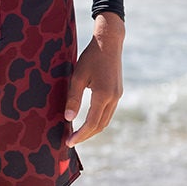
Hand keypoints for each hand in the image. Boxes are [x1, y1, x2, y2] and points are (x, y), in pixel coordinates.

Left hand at [65, 13, 124, 145]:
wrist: (110, 43)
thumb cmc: (91, 58)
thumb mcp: (77, 77)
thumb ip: (73, 99)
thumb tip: (68, 118)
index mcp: (103, 95)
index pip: (91, 123)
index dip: (80, 135)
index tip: (68, 142)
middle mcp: (114, 98)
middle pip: (100, 125)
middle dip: (86, 135)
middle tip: (71, 141)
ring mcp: (118, 96)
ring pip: (106, 120)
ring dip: (93, 129)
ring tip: (78, 133)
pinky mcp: (118, 92)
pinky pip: (109, 112)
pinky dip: (98, 120)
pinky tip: (88, 120)